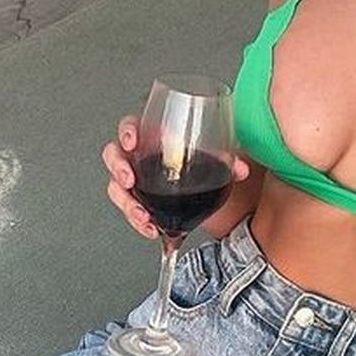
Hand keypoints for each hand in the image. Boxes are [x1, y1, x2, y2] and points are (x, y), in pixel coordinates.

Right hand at [102, 114, 250, 240]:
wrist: (207, 195)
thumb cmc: (204, 166)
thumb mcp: (215, 160)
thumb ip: (228, 162)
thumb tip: (240, 169)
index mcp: (154, 138)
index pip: (132, 126)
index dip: (127, 132)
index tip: (132, 142)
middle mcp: (141, 158)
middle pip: (115, 156)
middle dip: (118, 168)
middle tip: (130, 181)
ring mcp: (138, 182)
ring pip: (117, 188)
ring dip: (127, 203)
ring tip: (143, 216)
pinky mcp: (141, 203)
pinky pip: (130, 211)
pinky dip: (138, 222)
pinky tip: (151, 228)